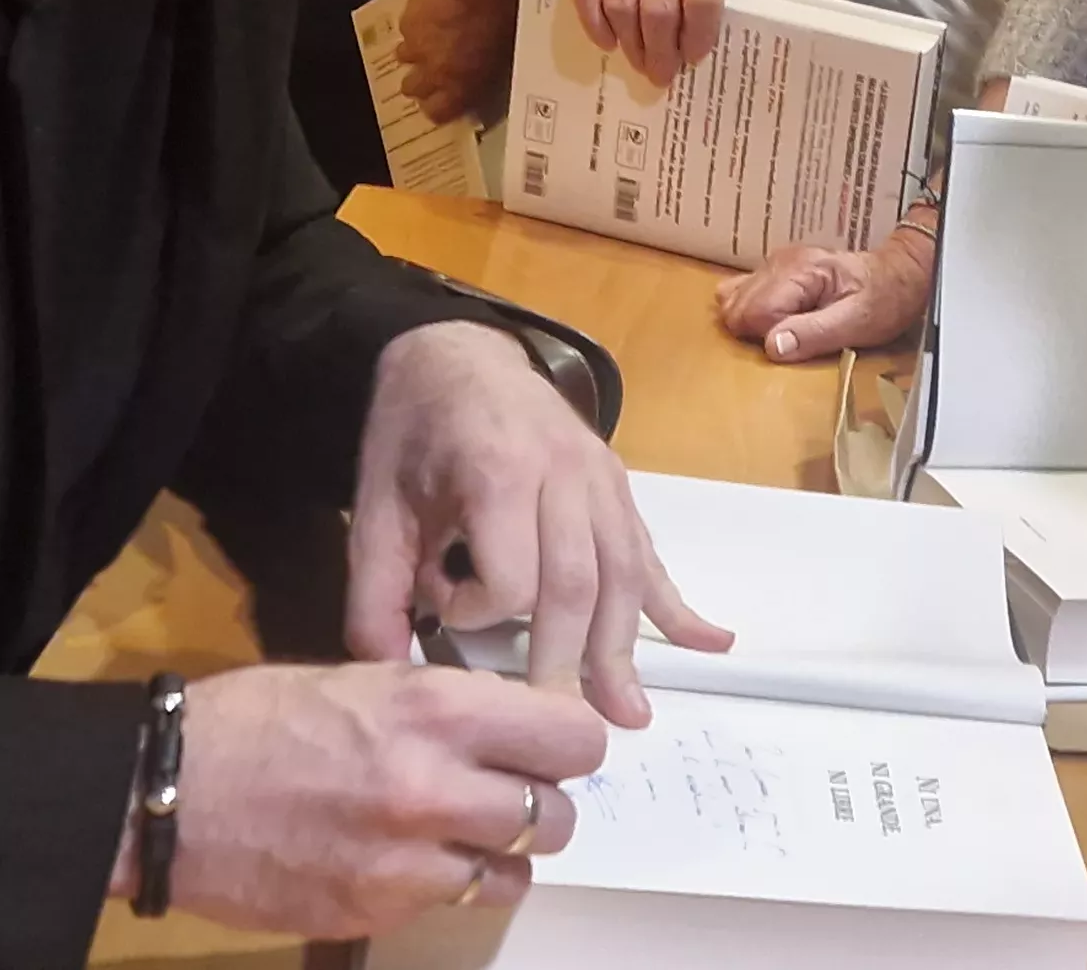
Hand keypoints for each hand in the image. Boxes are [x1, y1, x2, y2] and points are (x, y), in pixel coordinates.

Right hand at [117, 661, 600, 935]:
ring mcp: (406, 858)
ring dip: (500, 855)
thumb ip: (448, 705)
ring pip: (516, 871)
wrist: (170, 793)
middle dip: (540, 804)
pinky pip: (453, 903)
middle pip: (555, 814)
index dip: (568, 743)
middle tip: (505, 793)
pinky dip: (446, 885)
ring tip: (461, 833)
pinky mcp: (376, 910)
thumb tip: (513, 724)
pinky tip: (409, 860)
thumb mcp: (366, 677)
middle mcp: (434, 785)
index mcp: (435, 709)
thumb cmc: (260, 718)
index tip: (550, 745)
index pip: (571, 737)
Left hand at [344, 322, 729, 728]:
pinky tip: (711, 642)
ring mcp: (601, 480)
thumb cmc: (414, 431)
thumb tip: (385, 669)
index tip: (438, 608)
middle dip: (572, 664)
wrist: (458, 356)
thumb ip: (375, 588)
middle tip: (564, 731)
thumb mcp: (377, 505)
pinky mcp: (618, 487)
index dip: (474, 613)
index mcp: (500, 472)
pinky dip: (677, 604)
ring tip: (630, 714)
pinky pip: (649, 552)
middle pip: (579, 586)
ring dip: (626, 650)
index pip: (510, 578)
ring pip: (624, 576)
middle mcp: (564, 475)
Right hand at [392, 0, 521, 124]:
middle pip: (412, 89)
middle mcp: (432, 70)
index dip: (441, 109)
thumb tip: (480, 78)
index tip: (449, 100)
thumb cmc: (510, 12)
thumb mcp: (508, 51)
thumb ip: (486, 71)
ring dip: (417, 53)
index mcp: (460, 84)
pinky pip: (406, 31)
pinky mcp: (406, 18)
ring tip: (434, 38)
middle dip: (422, 82)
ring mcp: (415, 44)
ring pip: (403, 59)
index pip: (436, 113)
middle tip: (439, 68)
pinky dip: (416, 27)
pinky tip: (433, 14)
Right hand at [568, 0, 729, 85]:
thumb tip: (689, 54)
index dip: (697, 35)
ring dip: (630, 42)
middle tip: (660, 74)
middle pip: (658, 8)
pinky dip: (594, 23)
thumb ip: (699, 0)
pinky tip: (607, 42)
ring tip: (639, 62)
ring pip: (621, 3)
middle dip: (660, 50)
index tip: (692, 59)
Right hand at [715, 216, 937, 363]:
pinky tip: (780, 318)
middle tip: (799, 333)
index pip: (753, 312)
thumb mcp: (858, 324)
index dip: (771, 335)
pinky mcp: (775, 271)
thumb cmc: (884, 298)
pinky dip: (752, 311)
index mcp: (799, 270)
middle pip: (737, 306)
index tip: (801, 338)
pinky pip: (743, 292)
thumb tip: (771, 347)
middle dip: (759, 331)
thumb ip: (814, 334)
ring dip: (753, 322)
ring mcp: (774, 263)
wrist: (899, 274)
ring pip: (733, 300)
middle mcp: (780, 261)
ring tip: (792, 327)